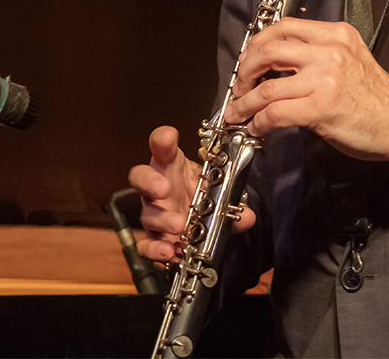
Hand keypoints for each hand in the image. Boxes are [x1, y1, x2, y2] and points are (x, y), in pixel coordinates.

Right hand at [128, 126, 256, 263]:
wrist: (192, 218)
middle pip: (141, 177)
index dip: (161, 140)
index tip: (168, 137)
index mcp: (171, 167)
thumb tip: (247, 216)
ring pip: (148, 213)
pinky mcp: (152, 236)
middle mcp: (157, 187)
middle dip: (150, 181)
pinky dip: (155, 249)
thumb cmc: (198, 193)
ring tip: (179, 224)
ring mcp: (153, 212)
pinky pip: (146, 244)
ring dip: (163, 219)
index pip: (161, 147)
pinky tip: (168, 251)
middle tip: (164, 187)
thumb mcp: (217, 190)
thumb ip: (232, 201)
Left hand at [225, 18, 388, 161]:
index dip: (258, 43)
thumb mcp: (351, 58)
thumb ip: (319, 53)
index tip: (249, 58)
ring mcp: (324, 79)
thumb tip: (277, 64)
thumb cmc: (377, 97)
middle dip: (245, 70)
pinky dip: (259, 122)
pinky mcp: (320, 108)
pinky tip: (257, 127)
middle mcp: (329, 51)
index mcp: (336, 34)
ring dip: (245, 102)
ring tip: (238, 111)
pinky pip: (276, 113)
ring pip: (266, 86)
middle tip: (240, 85)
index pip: (285, 27)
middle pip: (268, 50)